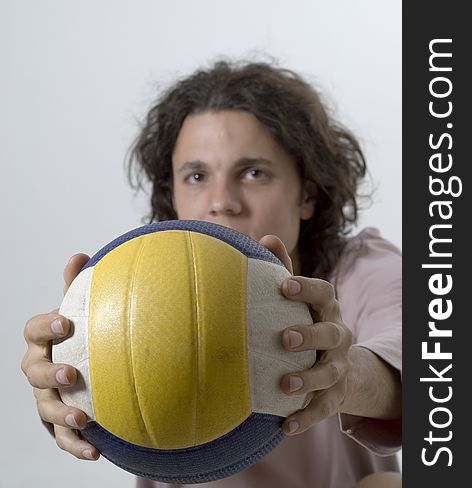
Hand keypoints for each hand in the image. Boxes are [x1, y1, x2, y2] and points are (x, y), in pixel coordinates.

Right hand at [21, 254, 99, 459]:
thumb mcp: (82, 311)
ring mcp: (45, 398)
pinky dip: (75, 446)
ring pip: (44, 409)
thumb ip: (78, 287)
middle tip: (71, 375)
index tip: (66, 323)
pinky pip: (61, 439)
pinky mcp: (57, 424)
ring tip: (85, 419)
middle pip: (31, 372)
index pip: (33, 329)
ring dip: (62, 416)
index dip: (45, 326)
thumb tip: (80, 255)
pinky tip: (97, 451)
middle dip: (48, 374)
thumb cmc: (83, 335)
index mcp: (43, 339)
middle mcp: (38, 368)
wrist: (88, 370)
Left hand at [259, 235, 352, 434]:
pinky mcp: (334, 396)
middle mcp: (337, 336)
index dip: (305, 288)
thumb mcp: (298, 297)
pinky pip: (323, 408)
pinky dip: (305, 418)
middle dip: (309, 336)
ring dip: (307, 379)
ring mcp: (338, 368)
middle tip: (284, 338)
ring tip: (283, 386)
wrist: (339, 364)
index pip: (323, 293)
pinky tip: (284, 427)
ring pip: (328, 374)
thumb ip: (283, 270)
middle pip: (331, 334)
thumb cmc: (307, 320)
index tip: (283, 285)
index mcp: (327, 309)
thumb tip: (266, 238)